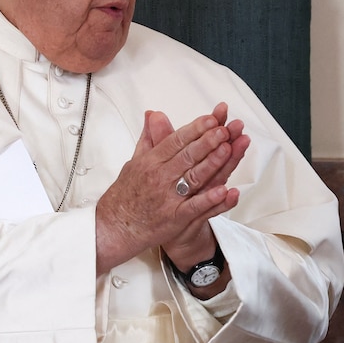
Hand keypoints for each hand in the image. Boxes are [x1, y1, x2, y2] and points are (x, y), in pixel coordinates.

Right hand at [95, 103, 248, 274]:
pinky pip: (195, 207)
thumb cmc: (124, 195)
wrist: (115, 227)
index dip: (195, 129)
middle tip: (224, 130)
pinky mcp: (175, 218)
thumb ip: (148, 138)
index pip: (175, 141)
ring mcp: (168, 198)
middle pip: (187, 155)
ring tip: (228, 149)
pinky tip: (225, 190)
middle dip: (207, 141)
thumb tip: (153, 115)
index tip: (211, 119)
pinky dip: (210, 199)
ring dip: (212, 162)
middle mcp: (159, 177)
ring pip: (194, 177)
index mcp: (150, 161)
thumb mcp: (134, 162)